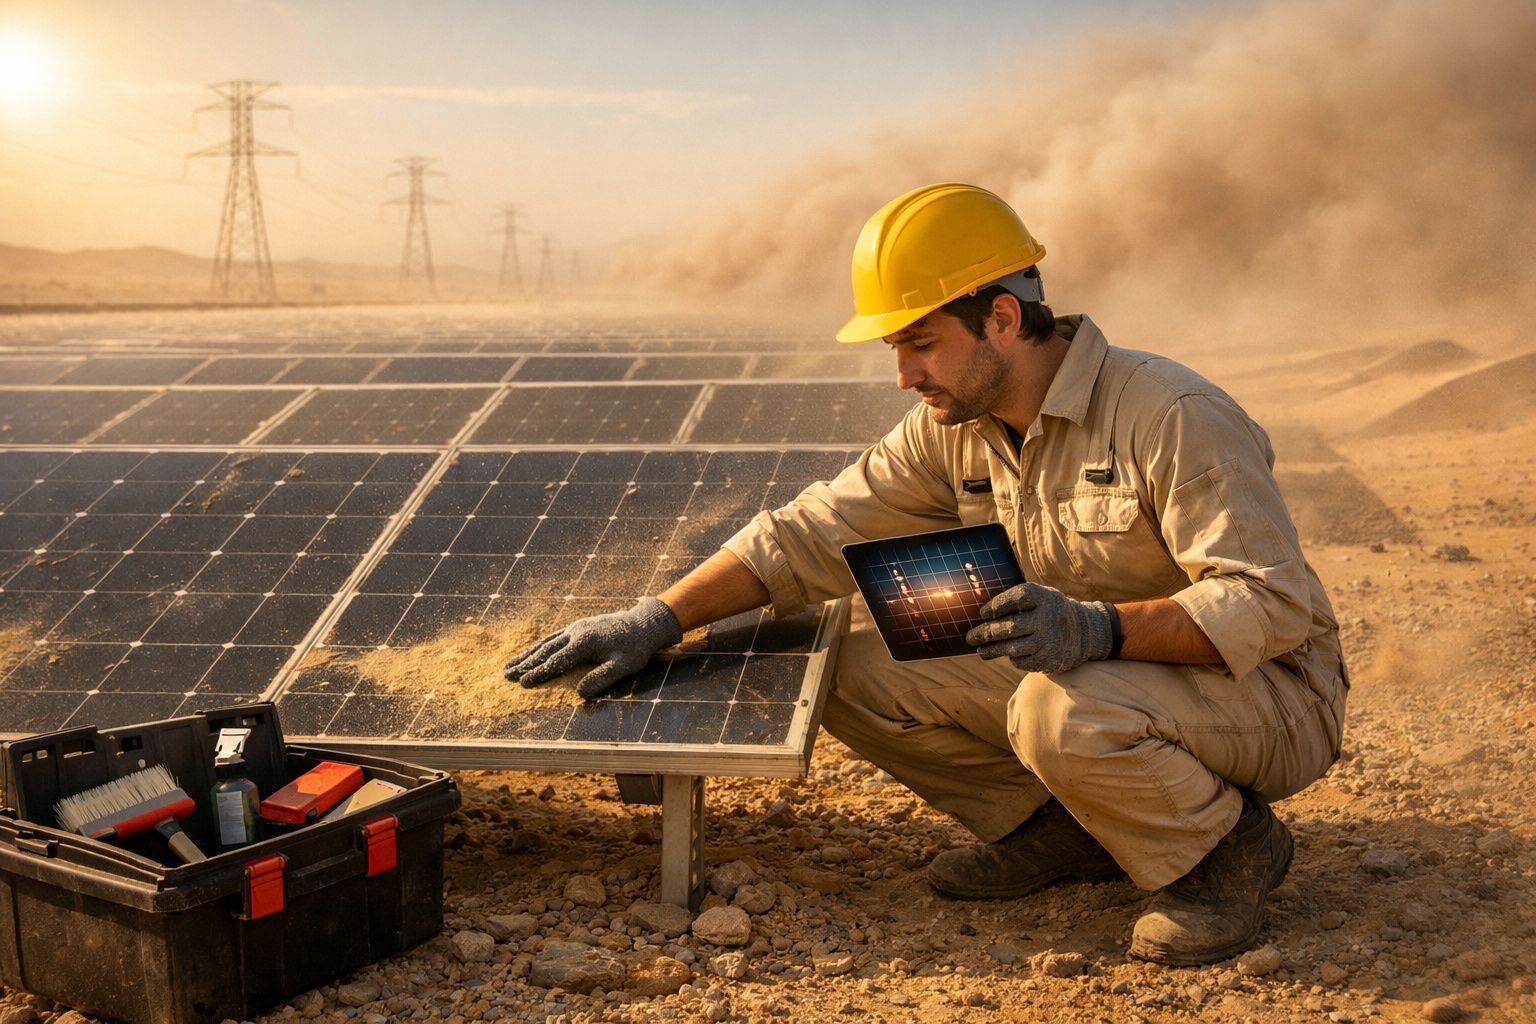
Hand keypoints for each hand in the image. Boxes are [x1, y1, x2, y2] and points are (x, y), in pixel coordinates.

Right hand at [503, 596, 682, 698]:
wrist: (643, 624)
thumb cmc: (635, 649)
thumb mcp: (624, 666)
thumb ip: (602, 678)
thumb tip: (580, 694)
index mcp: (585, 642)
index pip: (557, 661)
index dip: (539, 673)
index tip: (523, 684)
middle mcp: (576, 632)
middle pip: (545, 650)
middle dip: (525, 664)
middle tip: (506, 676)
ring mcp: (575, 627)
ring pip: (545, 642)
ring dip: (526, 655)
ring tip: (508, 666)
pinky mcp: (578, 626)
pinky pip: (553, 637)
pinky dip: (538, 646)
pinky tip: (529, 653)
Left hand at [964, 582, 1114, 673]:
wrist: (1083, 633)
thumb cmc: (1049, 612)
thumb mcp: (1040, 597)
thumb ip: (1016, 600)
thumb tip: (980, 614)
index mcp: (1045, 597)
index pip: (1018, 597)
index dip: (998, 605)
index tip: (983, 613)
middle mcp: (1049, 618)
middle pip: (1011, 627)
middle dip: (986, 633)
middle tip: (970, 637)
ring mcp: (1050, 640)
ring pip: (1013, 648)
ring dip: (992, 650)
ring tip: (980, 650)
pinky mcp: (1050, 659)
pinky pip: (1022, 661)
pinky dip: (1013, 658)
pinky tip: (1008, 654)